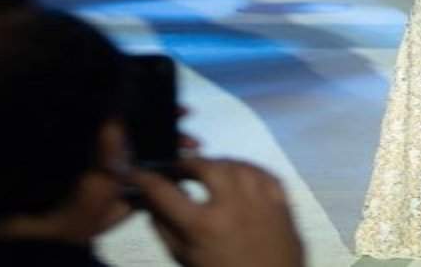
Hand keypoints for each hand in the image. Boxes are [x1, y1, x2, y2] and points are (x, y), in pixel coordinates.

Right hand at [131, 157, 303, 266]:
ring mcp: (260, 200)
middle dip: (189, 164)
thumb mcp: (186, 260)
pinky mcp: (281, 201)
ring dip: (219, 163)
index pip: (165, 192)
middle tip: (180, 169)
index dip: (146, 179)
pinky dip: (247, 168)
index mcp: (203, 225)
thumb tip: (152, 203)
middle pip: (207, 167)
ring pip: (237, 164)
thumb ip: (166, 230)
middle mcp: (232, 205)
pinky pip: (263, 172)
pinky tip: (240, 173)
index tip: (139, 172)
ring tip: (209, 169)